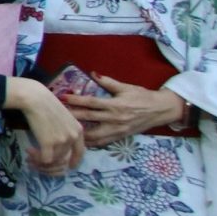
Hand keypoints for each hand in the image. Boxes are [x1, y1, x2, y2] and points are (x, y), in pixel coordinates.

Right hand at [5, 76, 86, 173]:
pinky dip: (36, 158)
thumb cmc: (46, 103)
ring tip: (30, 153)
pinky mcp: (49, 143)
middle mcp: (73, 137)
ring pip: (53, 161)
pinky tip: (29, 150)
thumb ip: (65, 130)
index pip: (81, 152)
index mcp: (79, 130)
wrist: (35, 98)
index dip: (74, 161)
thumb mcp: (63, 117)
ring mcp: (62, 140)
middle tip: (39, 160)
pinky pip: (44, 159)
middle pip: (64, 159)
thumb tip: (59, 143)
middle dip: (51, 163)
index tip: (67, 166)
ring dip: (40, 160)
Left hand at [61, 75, 187, 147]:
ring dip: (78, 132)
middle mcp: (115, 119)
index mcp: (115, 105)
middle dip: (71, 116)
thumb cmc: (143, 96)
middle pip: (88, 118)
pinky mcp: (119, 137)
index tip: (62, 97)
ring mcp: (117, 130)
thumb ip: (109, 82)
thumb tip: (93, 73)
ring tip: (64, 128)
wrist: (160, 110)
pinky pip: (102, 142)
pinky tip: (78, 140)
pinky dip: (90, 142)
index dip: (76, 101)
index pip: (91, 103)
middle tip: (56, 113)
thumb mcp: (126, 87)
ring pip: (93, 134)